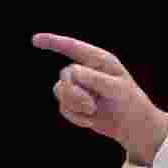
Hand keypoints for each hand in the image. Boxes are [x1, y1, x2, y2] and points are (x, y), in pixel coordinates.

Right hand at [32, 33, 167, 164]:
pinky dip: (76, 117)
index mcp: (99, 60)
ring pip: (60, 91)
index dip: (53, 42)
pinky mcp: (75, 103)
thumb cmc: (130, 103)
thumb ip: (95, 78)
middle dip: (74, 92)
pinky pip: (63, 107)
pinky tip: (91, 120)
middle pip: (64, 75)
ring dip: (75, 105)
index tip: (35, 40)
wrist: (132, 127)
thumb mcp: (117, 89)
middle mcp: (86, 70)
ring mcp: (79, 86)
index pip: (72, 47)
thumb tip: (72, 71)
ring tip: (93, 111)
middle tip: (91, 106)